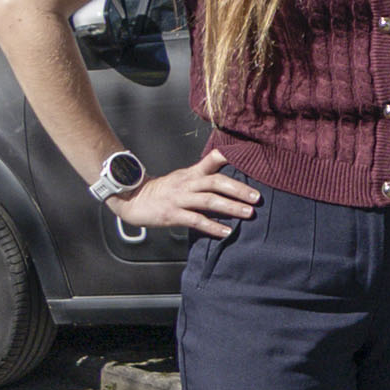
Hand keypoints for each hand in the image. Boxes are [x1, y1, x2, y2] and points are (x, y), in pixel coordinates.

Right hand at [108, 149, 259, 238]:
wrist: (132, 200)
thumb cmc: (164, 190)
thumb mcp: (183, 177)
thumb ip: (204, 175)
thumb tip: (228, 176)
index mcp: (191, 173)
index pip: (212, 160)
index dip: (229, 156)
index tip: (249, 158)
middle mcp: (187, 183)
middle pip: (216, 182)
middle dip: (238, 189)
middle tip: (257, 197)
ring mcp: (179, 198)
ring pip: (208, 200)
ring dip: (231, 207)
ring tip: (248, 213)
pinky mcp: (172, 214)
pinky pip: (196, 220)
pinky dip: (213, 226)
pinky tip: (226, 232)